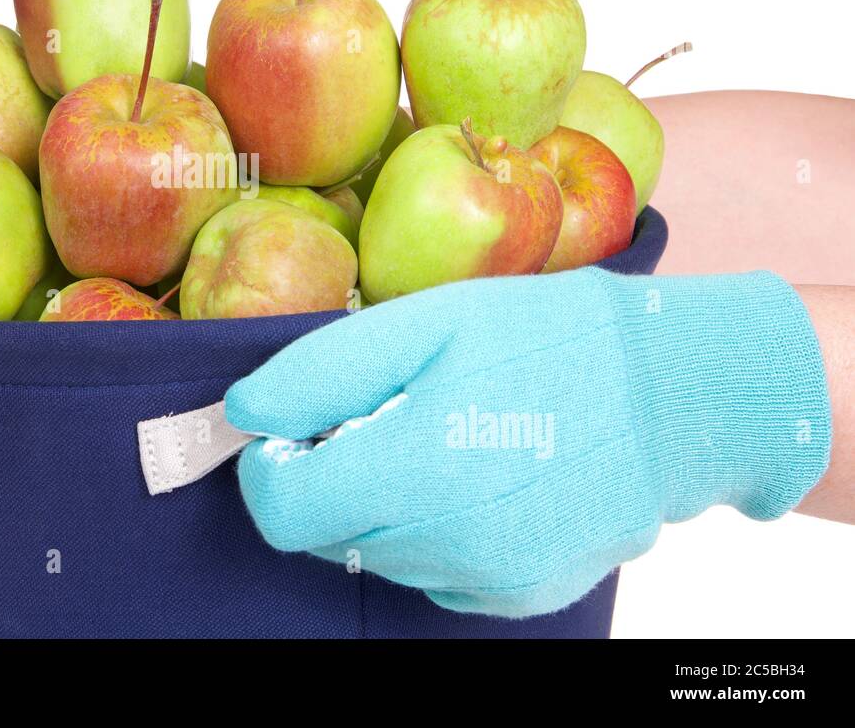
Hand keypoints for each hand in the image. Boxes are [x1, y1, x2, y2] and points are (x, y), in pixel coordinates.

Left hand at [225, 269, 829, 616]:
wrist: (677, 395)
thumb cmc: (547, 340)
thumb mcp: (424, 324)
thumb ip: (318, 374)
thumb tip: (243, 413)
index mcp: (416, 473)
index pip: (280, 511)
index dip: (268, 466)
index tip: (289, 428)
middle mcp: (448, 549)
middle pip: (323, 535)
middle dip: (324, 476)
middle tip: (377, 413)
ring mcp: (488, 583)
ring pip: (375, 554)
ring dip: (377, 502)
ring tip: (438, 435)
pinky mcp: (520, 596)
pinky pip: (432, 572)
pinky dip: (427, 529)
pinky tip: (474, 473)